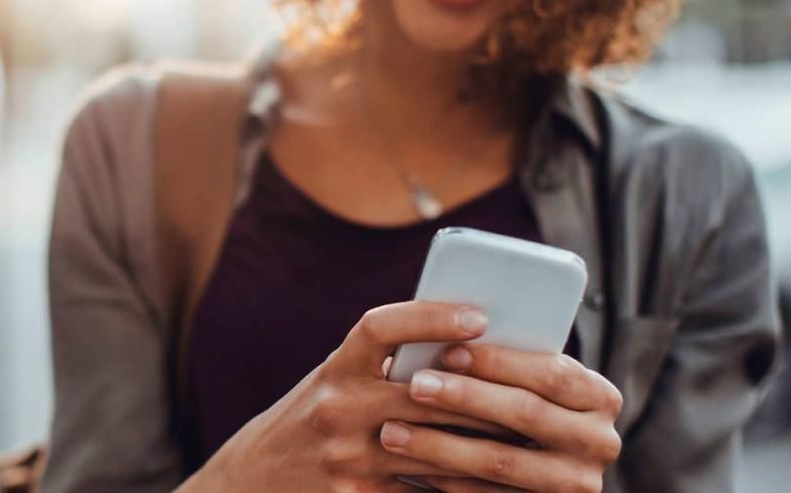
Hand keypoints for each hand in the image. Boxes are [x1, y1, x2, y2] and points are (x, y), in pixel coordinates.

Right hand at [182, 302, 508, 492]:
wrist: (253, 478)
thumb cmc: (312, 421)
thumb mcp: (335, 382)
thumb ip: (385, 367)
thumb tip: (467, 350)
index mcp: (335, 368)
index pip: (382, 327)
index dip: (431, 316)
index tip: (479, 316)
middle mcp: (337, 407)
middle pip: (429, 395)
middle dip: (486, 396)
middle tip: (538, 392)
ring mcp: (345, 457)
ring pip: (437, 449)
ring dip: (488, 447)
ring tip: (530, 440)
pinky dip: (463, 490)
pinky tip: (496, 486)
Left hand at [379, 344, 623, 492]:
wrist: (545, 472)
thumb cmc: (524, 408)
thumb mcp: (533, 385)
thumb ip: (510, 366)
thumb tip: (450, 333)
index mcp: (600, 397)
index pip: (550, 373)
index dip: (498, 362)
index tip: (448, 351)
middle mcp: (600, 442)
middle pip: (526, 413)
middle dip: (465, 397)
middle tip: (415, 385)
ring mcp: (577, 483)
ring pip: (502, 460)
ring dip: (442, 445)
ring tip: (393, 431)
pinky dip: (449, 480)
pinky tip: (414, 467)